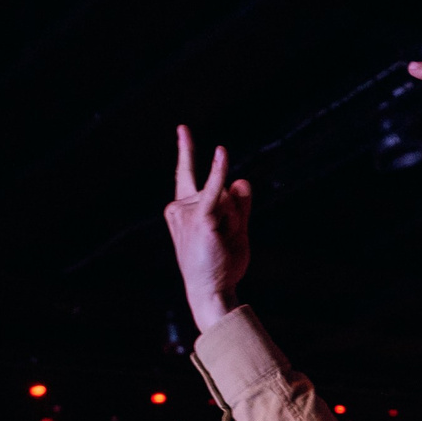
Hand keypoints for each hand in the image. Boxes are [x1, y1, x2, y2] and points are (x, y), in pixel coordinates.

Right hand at [166, 127, 251, 332]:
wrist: (212, 291)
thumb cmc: (221, 264)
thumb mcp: (235, 230)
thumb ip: (240, 204)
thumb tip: (241, 180)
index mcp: (182, 209)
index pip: (185, 174)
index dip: (185, 150)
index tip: (183, 128)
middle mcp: (180, 207)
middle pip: (221, 190)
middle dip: (233, 213)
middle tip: (223, 242)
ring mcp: (189, 212)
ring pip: (228, 198)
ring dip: (236, 220)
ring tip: (223, 243)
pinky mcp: (202, 218)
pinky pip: (216, 189)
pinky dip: (219, 171)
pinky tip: (221, 152)